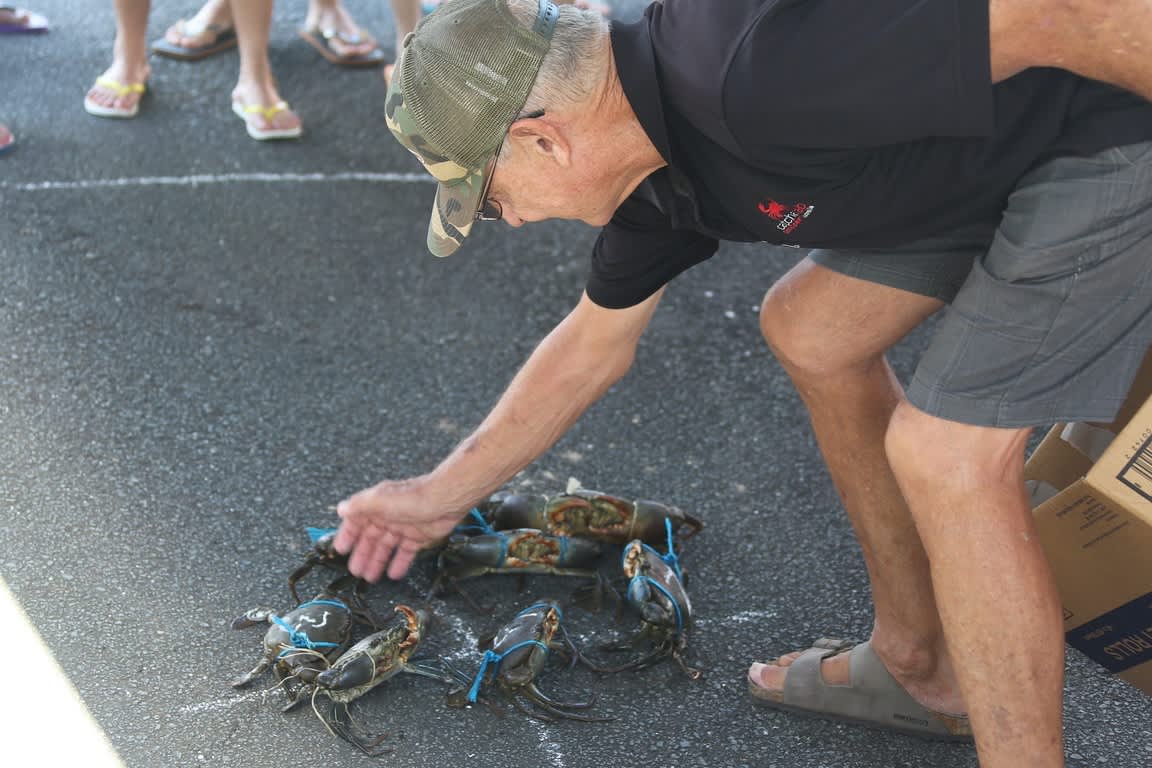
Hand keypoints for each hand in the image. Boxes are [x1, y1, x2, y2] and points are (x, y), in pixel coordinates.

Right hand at [333, 477, 465, 581]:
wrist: (444, 500)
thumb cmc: (413, 496)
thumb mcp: (380, 500)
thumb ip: (359, 505)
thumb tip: (341, 508)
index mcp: (376, 505)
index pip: (356, 522)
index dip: (348, 536)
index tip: (340, 550)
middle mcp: (388, 516)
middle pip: (371, 538)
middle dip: (362, 555)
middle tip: (355, 571)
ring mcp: (403, 526)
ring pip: (386, 548)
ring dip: (377, 562)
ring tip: (370, 577)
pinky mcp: (418, 536)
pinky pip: (405, 552)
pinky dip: (399, 563)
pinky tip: (394, 574)